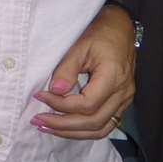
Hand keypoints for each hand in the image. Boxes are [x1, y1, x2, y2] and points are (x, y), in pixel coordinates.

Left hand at [30, 5, 135, 138]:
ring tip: (48, 128)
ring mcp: (124, 100)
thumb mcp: (79, 45)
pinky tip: (67, 127)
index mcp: (113, 77)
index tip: (40, 95)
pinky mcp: (122, 103)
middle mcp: (122, 93)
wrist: (121, 28)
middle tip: (38, 120)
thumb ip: (67, 69)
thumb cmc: (100, 33)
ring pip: (100, 129)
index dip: (60, 104)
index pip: (86, 104)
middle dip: (63, 125)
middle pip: (93, 122)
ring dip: (72, 133)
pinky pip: (105, 125)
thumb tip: (54, 91)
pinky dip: (85, 130)